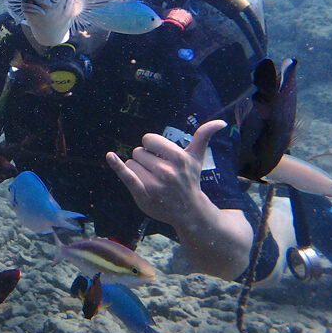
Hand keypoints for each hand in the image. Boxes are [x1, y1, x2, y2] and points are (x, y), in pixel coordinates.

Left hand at [105, 120, 226, 228]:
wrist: (188, 211)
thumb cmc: (190, 179)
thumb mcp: (197, 158)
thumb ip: (204, 136)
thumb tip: (221, 121)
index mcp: (179, 158)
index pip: (149, 139)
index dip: (151, 146)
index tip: (160, 156)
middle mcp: (167, 171)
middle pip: (138, 152)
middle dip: (145, 160)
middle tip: (159, 173)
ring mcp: (154, 184)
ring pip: (131, 163)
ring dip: (137, 169)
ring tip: (153, 181)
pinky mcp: (142, 194)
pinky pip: (126, 175)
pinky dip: (117, 165)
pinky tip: (110, 156)